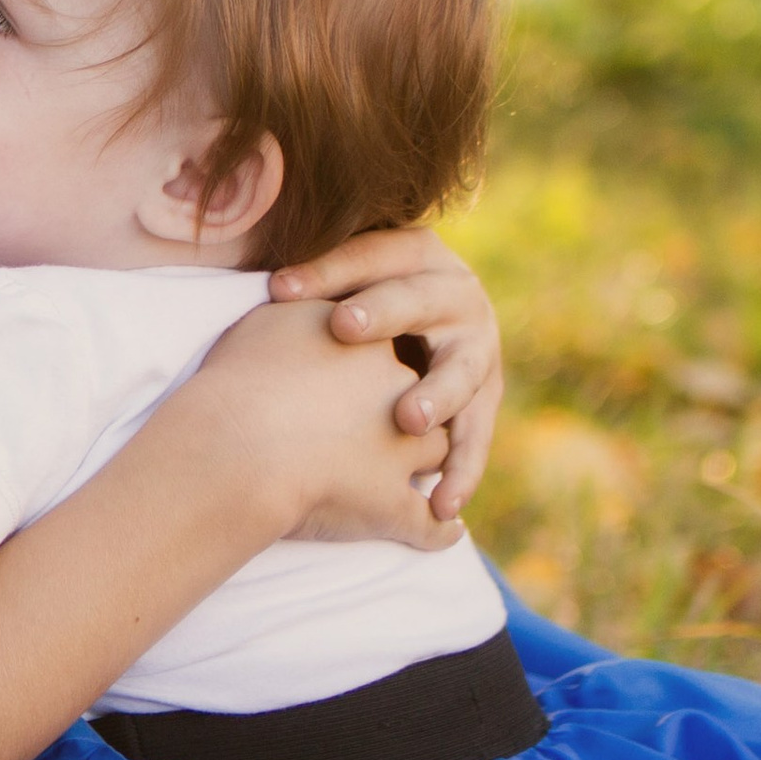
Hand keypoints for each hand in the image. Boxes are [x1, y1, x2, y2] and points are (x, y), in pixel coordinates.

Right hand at [198, 299, 458, 550]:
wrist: (238, 442)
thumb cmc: (239, 380)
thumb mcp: (265, 324)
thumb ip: (298, 315)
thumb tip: (299, 309)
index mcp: (371, 340)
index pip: (388, 343)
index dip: (373, 360)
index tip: (355, 371)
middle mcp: (400, 389)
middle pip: (423, 391)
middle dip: (414, 404)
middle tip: (395, 416)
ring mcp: (403, 448)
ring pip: (436, 450)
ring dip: (433, 462)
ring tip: (429, 475)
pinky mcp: (393, 504)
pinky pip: (428, 524)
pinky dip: (438, 532)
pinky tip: (446, 531)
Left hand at [269, 226, 501, 519]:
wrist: (419, 328)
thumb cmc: (355, 305)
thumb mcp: (337, 287)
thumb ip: (316, 285)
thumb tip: (276, 291)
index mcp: (417, 254)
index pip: (370, 255)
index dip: (326, 271)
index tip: (279, 291)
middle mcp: (456, 295)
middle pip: (420, 299)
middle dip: (383, 312)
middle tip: (343, 328)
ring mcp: (477, 348)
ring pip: (461, 370)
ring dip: (437, 395)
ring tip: (409, 420)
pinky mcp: (484, 397)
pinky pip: (475, 435)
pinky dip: (461, 469)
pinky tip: (442, 505)